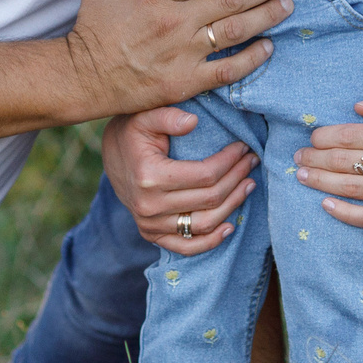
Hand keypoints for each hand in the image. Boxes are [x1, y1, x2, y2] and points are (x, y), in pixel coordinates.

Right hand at [65, 0, 296, 117]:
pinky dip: (252, 58)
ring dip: (267, 16)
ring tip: (287, 3)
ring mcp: (181, 54)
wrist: (81, 77)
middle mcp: (174, 22)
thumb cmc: (92, 26)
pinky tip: (268, 46)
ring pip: (236, 31)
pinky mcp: (185, 82)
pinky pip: (227, 70)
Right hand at [103, 106, 255, 255]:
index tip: (243, 147)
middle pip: (209, 198)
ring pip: (204, 223)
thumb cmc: (133, 132)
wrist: (111, 155)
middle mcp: (149, 205)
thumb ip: (168, 115)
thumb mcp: (145, 115)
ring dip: (233, 205)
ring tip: (248, 184)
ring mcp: (149, 224)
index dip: (230, 161)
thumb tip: (193, 123)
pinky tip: (230, 226)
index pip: (205, 175)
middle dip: (237, 178)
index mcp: (149, 176)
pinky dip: (211, 241)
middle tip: (251, 161)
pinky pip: (186, 247)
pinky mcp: (151, 234)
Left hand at [291, 91, 362, 231]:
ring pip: (351, 187)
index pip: (351, 135)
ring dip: (321, 182)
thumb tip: (358, 105)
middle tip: (299, 158)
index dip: (325, 137)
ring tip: (302, 176)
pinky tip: (325, 205)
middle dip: (316, 159)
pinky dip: (344, 213)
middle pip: (346, 161)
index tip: (312, 139)